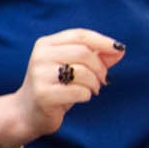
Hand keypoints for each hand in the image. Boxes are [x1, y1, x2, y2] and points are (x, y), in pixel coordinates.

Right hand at [0, 28, 127, 145]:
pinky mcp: (43, 95)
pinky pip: (78, 91)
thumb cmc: (56, 87)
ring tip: (92, 89)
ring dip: (95, 83)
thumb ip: (96, 56)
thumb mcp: (74, 68)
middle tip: (103, 79)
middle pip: (83, 53)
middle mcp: (40, 56)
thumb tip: (120, 50)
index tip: (119, 49)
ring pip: (82, 72)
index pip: (79, 35)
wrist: (28, 113)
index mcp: (46, 44)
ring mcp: (40, 75)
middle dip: (100, 67)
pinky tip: (81, 97)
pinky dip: (86, 95)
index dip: (102, 41)